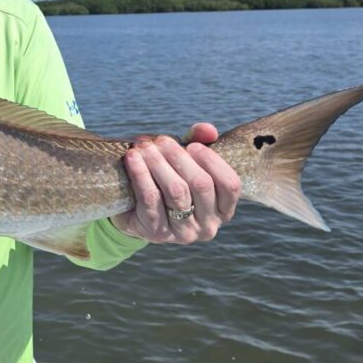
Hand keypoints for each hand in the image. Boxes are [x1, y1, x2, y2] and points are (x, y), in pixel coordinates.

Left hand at [111, 123, 240, 243]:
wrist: (133, 210)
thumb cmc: (167, 181)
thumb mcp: (186, 163)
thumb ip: (200, 143)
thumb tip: (208, 130)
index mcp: (223, 209)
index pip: (230, 184)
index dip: (212, 161)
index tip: (192, 146)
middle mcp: (208, 226)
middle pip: (201, 184)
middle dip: (179, 157)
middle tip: (161, 141)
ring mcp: (183, 232)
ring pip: (176, 191)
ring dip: (158, 163)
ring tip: (144, 147)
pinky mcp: (156, 232)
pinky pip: (150, 199)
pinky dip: (141, 174)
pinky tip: (132, 159)